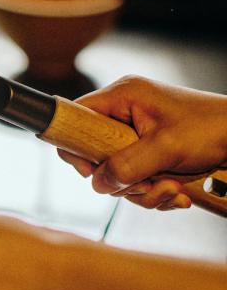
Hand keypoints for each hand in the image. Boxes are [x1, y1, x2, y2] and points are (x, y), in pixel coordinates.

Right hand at [58, 75, 226, 209]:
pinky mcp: (148, 154)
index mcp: (123, 97)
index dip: (76, 147)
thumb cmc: (214, 129)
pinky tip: (177, 192)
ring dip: (142, 190)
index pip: (76, 117)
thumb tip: (99, 183)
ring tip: (171, 188)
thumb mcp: (166, 147)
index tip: (93, 170)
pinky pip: (135, 180)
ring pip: (116, 174)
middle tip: (146, 183)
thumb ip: (127, 166)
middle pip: (95, 155)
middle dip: (121, 178)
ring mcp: (136, 136)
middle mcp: (125, 115)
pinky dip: (154, 192)